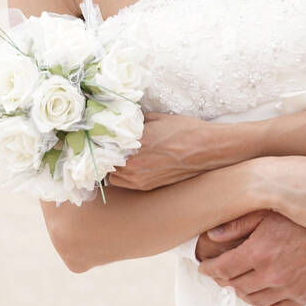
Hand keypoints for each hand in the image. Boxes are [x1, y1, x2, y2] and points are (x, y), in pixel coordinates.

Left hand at [107, 112, 230, 189]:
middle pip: (104, 161)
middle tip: (107, 144)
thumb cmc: (185, 130)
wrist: (208, 149)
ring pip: (112, 176)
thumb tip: (121, 119)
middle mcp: (133, 164)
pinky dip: (123, 175)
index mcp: (133, 143)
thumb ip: (134, 121)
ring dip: (112, 166)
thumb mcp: (156, 118)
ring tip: (119, 155)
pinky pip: (124, 183)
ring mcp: (139, 178)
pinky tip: (131, 164)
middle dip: (105, 153)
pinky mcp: (146, 187)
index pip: (103, 143)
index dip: (99, 138)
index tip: (98, 134)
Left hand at [197, 210, 305, 305]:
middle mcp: (272, 274)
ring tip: (237, 284)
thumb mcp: (271, 212)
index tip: (204, 267)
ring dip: (243, 294)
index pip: (224, 268)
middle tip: (219, 275)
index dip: (210, 269)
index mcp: (260, 251)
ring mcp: (290, 287)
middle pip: (237, 286)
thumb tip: (213, 233)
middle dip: (223, 281)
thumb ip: (239, 225)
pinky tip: (261, 295)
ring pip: (256, 300)